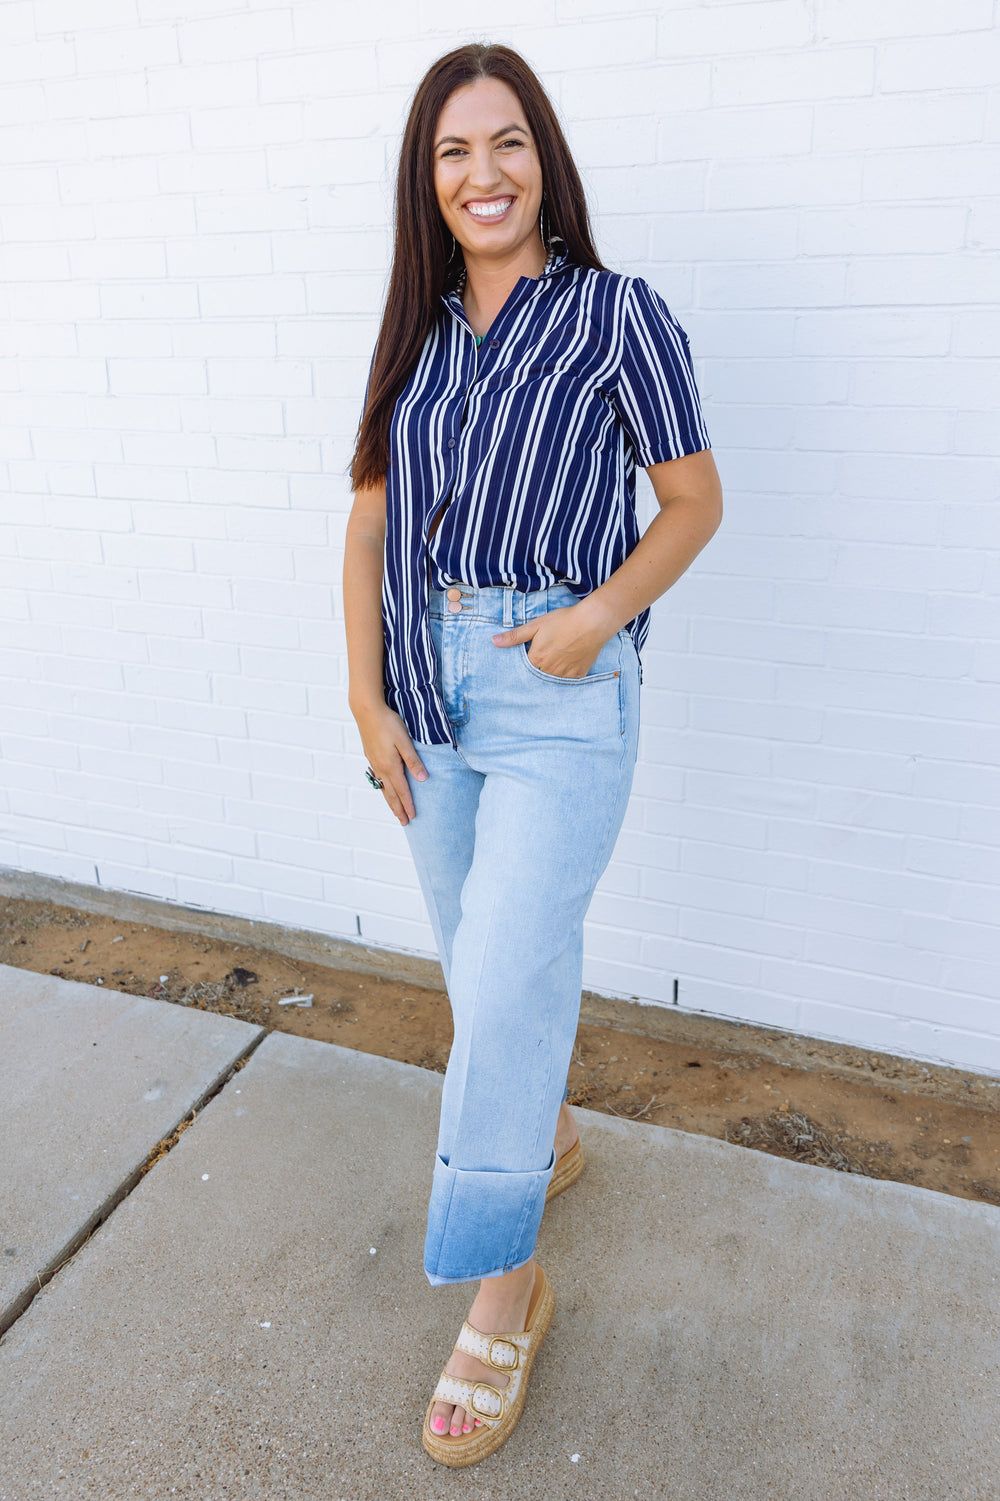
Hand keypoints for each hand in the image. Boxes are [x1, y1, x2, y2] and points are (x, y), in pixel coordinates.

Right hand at [352, 702, 426, 825]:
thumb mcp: (405, 741)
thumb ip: (413, 760)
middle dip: (398, 809)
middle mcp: (381, 768)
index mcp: (391, 766)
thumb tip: (423, 778)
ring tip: (395, 810)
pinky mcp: (370, 756)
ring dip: (389, 800)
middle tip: (404, 822)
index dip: (408, 805)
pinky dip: (383, 788)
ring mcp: (374, 762)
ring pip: (382, 787)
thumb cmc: (389, 723)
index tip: (413, 817)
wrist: (367, 711)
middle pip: (390, 794)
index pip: (402, 791)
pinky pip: (377, 778)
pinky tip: (384, 787)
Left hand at [491, 598, 614, 678]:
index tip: (526, 660)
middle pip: (537, 675)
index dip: (524, 664)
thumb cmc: (563, 621)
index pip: (523, 669)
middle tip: (544, 657)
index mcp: (536, 659)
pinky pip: (567, 679)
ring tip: (556, 658)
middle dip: (537, 669)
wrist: (592, 622)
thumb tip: (494, 642)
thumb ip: (515, 636)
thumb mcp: (536, 625)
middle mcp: (549, 671)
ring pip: (552, 678)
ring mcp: (564, 674)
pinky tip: (567, 661)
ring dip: (550, 672)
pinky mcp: (578, 675)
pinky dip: (565, 673)